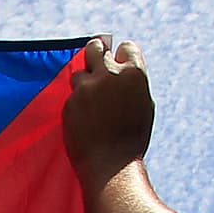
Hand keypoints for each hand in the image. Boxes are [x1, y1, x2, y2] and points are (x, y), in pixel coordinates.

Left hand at [62, 37, 156, 182]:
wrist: (110, 165)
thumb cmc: (132, 139)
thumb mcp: (143, 105)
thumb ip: (132, 83)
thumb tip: (123, 67)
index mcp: (134, 74)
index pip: (126, 47)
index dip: (122, 55)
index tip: (119, 62)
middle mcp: (109, 75)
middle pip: (95, 46)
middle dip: (96, 50)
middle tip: (96, 57)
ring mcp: (87, 88)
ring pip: (79, 72)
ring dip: (84, 82)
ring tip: (92, 100)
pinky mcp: (70, 103)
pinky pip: (72, 96)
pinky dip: (77, 104)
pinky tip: (85, 120)